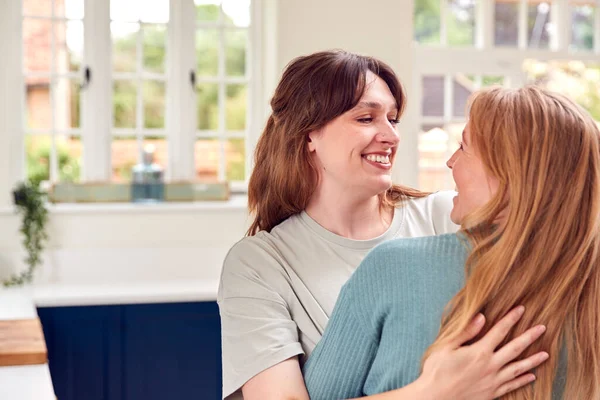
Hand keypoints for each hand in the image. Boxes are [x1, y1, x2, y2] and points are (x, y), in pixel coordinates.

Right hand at [417, 306, 547, 399]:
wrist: (436, 398)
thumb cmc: (437, 371)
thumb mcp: (446, 347)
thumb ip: (466, 332)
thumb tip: (481, 317)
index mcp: (479, 351)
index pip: (499, 331)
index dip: (511, 319)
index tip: (521, 309)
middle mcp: (490, 366)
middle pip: (515, 348)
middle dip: (530, 337)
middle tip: (542, 328)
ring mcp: (493, 381)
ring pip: (518, 368)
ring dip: (533, 360)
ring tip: (545, 354)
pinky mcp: (492, 393)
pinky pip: (512, 385)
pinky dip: (523, 380)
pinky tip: (531, 376)